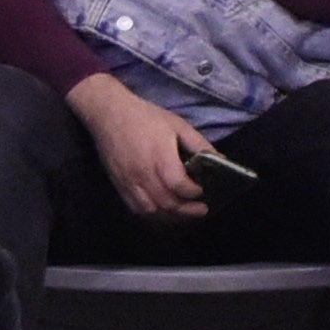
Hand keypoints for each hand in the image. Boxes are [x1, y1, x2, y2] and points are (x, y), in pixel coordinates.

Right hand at [68, 70, 217, 219]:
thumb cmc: (145, 117)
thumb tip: (220, 159)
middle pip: (167, 202)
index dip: (193, 192)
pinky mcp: (119, 185)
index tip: (201, 190)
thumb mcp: (177, 124)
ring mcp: (129, 182)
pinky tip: (163, 210)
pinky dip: (153, 214)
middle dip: (187, 209)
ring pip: (152, 210)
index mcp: (159, 156)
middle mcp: (143, 173)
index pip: (178, 185)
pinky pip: (136, 208)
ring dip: (171, 215)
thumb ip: (199, 144)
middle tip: (201, 210)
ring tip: (184, 212)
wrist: (109, 114)